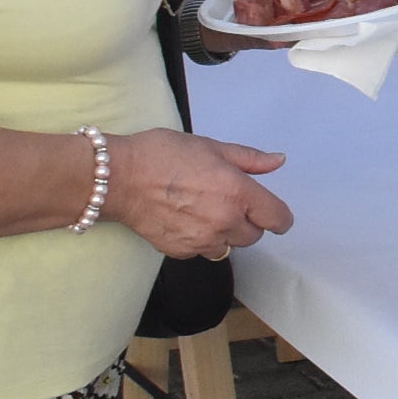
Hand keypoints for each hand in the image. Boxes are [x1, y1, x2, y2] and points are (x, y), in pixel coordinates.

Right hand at [103, 130, 292, 258]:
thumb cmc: (163, 155)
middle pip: (254, 235)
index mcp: (238, 193)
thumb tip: (278, 161)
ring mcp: (203, 240)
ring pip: (229, 246)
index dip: (279, 216)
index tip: (272, 213)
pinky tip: (184, 219)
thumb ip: (249, 159)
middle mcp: (225, 221)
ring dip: (225, 233)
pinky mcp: (182, 251)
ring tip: (203, 210)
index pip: (278, 219)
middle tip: (227, 201)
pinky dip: (200, 240)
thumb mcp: (211, 147)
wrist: (118, 178)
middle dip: (247, 221)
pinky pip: (203, 250)